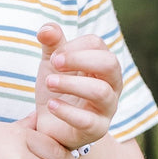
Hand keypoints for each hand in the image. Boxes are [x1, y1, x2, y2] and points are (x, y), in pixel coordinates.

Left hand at [34, 23, 122, 155]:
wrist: (50, 125)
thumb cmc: (57, 89)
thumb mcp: (52, 64)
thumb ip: (52, 44)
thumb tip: (46, 29)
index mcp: (102, 64)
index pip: (97, 45)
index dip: (73, 46)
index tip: (53, 56)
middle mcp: (111, 84)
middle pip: (109, 64)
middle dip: (79, 60)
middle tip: (54, 63)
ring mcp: (107, 108)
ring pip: (100, 91)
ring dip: (71, 84)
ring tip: (49, 82)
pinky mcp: (97, 130)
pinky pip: (88, 120)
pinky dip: (67, 111)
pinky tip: (51, 105)